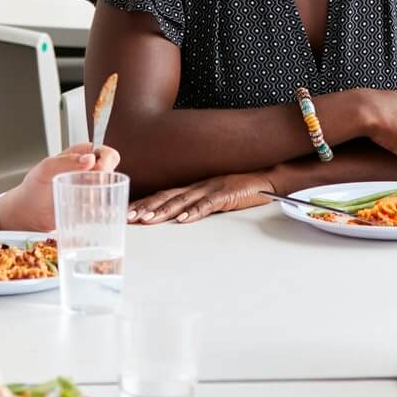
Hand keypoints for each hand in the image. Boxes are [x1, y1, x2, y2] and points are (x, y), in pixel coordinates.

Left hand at [0, 143, 120, 229]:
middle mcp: (90, 171)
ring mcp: (91, 190)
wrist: (28, 212)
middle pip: (112, 171)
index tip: (99, 169)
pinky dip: (103, 211)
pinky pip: (104, 207)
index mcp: (81, 156)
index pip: (104, 152)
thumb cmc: (34, 187)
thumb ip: (66, 161)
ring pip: (110, 190)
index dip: (107, 159)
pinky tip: (91, 214)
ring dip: (105, 197)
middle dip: (108, 181)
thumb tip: (89, 159)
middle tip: (93, 188)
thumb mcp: (46, 169)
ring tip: (88, 203)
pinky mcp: (91, 207)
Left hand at [132, 170, 275, 224]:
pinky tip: (182, 219)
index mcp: (195, 186)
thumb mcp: (216, 196)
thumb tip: (179, 218)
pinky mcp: (228, 194)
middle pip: (167, 196)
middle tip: (128, 218)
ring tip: (147, 220)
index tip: (127, 212)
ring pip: (183, 200)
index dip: (145, 203)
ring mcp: (213, 188)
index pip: (164, 194)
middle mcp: (199, 185)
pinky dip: (194, 212)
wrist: (270, 177)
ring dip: (163, 211)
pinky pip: (208, 204)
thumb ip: (199, 204)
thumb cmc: (244, 188)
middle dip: (146, 207)